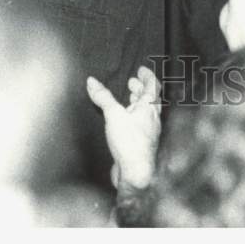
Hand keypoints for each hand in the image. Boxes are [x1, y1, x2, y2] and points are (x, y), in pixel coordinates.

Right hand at [86, 66, 161, 189]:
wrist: (136, 174)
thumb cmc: (130, 142)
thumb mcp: (113, 115)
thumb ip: (103, 97)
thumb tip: (92, 81)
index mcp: (150, 108)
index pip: (153, 87)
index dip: (147, 76)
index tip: (141, 69)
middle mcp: (152, 119)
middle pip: (150, 99)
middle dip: (140, 89)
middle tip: (131, 82)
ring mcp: (149, 133)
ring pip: (145, 113)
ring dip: (137, 103)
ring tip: (128, 99)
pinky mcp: (142, 145)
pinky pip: (140, 125)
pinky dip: (133, 117)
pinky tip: (125, 122)